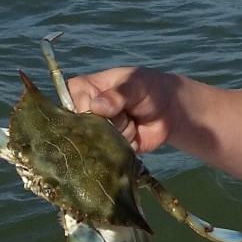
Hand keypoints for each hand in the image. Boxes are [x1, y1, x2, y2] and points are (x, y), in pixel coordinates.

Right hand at [66, 66, 182, 153]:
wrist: (169, 110)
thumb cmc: (149, 89)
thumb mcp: (137, 86)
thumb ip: (119, 95)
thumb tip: (96, 106)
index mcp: (80, 89)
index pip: (72, 108)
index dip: (93, 113)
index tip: (112, 108)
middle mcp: (80, 112)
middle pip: (83, 130)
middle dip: (112, 125)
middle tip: (127, 112)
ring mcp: (91, 132)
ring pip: (98, 144)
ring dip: (122, 135)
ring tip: (131, 121)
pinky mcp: (103, 149)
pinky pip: (109, 156)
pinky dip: (126, 146)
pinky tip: (134, 134)